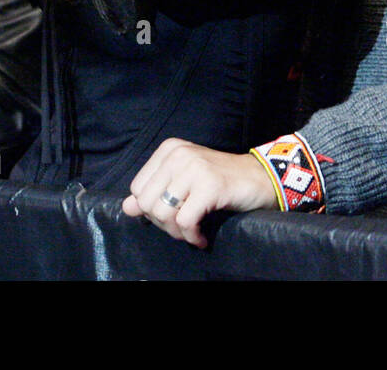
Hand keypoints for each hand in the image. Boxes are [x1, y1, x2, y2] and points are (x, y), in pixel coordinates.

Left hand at [121, 139, 278, 248]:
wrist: (259, 178)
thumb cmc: (219, 181)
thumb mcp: (183, 182)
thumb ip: (154, 192)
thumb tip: (127, 208)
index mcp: (169, 149)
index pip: (138, 189)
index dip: (150, 210)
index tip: (170, 217)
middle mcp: (178, 154)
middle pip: (147, 202)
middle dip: (162, 224)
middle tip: (182, 230)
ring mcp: (194, 168)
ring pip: (164, 213)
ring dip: (177, 233)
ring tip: (192, 234)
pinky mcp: (210, 185)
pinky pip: (185, 222)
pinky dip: (191, 237)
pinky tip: (201, 238)